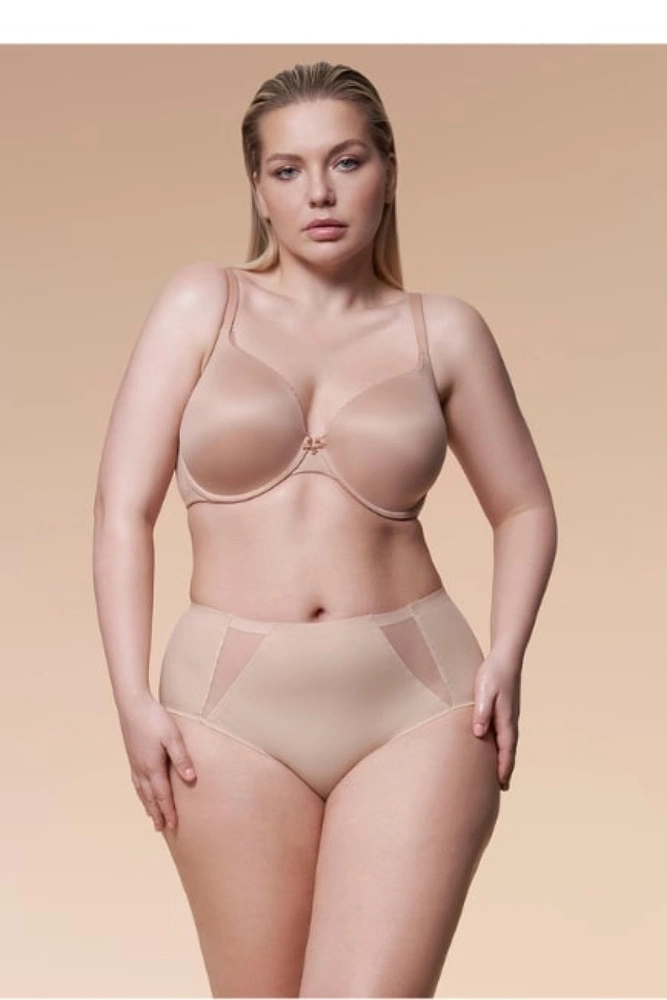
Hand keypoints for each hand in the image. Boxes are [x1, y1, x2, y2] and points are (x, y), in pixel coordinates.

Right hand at [117, 692, 196, 831]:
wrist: (132, 705)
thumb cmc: (155, 718)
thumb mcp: (173, 736)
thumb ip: (181, 758)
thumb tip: (190, 779)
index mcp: (153, 767)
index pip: (162, 795)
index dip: (168, 811)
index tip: (174, 826)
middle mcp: (142, 769)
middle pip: (150, 798)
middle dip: (157, 814)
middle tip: (162, 829)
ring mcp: (135, 763)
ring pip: (141, 791)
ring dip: (148, 805)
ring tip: (152, 817)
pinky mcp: (132, 756)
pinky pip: (136, 782)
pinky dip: (140, 793)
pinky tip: (142, 792)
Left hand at [471, 650, 521, 791]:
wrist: (505, 657)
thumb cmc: (493, 673)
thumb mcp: (484, 692)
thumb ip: (482, 712)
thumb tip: (479, 734)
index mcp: (506, 719)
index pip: (506, 750)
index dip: (504, 768)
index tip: (501, 784)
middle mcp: (510, 720)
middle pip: (509, 750)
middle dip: (506, 768)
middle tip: (503, 787)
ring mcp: (508, 715)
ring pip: (508, 742)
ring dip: (505, 758)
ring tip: (500, 773)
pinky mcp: (505, 709)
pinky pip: (504, 733)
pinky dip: (502, 746)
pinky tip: (496, 746)